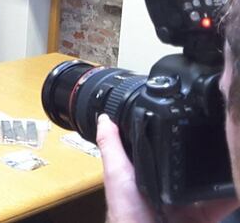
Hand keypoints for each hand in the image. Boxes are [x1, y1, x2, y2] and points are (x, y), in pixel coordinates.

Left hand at [96, 114, 238, 222]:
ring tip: (233, 156)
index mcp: (147, 176)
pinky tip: (238, 185)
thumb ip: (112, 147)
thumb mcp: (118, 175)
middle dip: (206, 155)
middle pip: (190, 167)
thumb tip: (104, 118)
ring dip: (222, 173)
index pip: (162, 151)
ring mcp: (186, 204)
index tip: (186, 117)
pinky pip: (221, 204)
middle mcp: (167, 188)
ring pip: (209, 184)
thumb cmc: (127, 214)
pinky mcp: (202, 217)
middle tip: (221, 138)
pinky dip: (231, 195)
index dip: (172, 137)